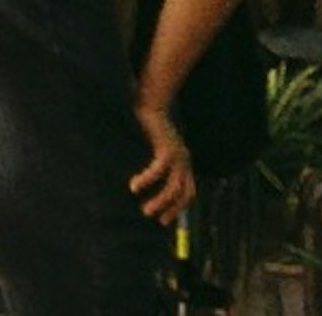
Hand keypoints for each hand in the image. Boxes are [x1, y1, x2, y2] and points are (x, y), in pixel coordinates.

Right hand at [129, 101, 194, 223]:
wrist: (150, 101)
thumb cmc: (146, 124)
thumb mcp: (151, 147)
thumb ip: (152, 162)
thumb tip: (136, 180)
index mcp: (183, 162)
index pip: (187, 191)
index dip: (178, 207)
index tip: (164, 219)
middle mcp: (184, 160)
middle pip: (183, 192)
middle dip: (171, 209)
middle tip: (154, 219)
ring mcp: (178, 155)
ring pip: (173, 186)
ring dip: (160, 201)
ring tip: (145, 211)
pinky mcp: (166, 148)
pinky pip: (158, 170)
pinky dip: (146, 180)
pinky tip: (133, 187)